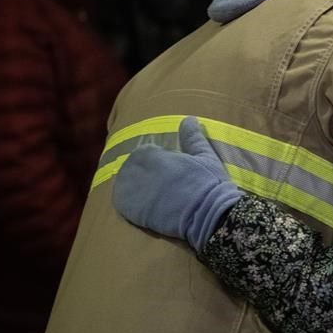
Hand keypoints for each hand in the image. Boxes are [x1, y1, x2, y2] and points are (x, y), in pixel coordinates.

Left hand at [112, 116, 240, 250]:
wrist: (210, 214)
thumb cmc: (210, 183)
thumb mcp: (205, 156)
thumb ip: (192, 137)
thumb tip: (189, 118)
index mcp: (159, 158)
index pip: (142, 152)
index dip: (151, 156)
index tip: (161, 163)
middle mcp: (144, 173)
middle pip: (130, 167)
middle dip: (140, 170)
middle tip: (154, 178)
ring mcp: (138, 194)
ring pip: (123, 184)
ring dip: (131, 184)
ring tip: (146, 190)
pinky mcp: (136, 213)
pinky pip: (121, 203)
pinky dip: (126, 201)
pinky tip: (138, 203)